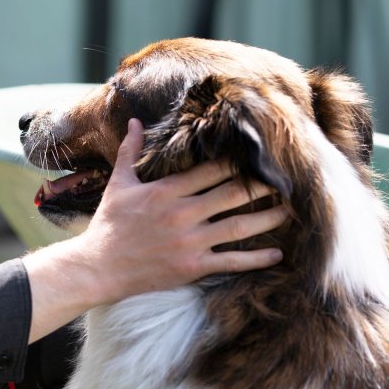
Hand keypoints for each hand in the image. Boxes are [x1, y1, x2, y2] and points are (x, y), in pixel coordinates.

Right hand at [78, 118, 284, 300]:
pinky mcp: (192, 267)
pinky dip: (256, 259)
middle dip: (262, 186)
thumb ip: (130, 151)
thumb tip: (133, 121)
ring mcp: (189, 242)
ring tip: (289, 211)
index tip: (258, 156)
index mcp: (167, 191)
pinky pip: (231, 261)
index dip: (237, 162)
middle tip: (286, 180)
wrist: (99, 266)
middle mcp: (182, 214)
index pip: (211, 170)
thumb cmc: (109, 223)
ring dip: (267, 218)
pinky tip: (277, 254)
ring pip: (238, 226)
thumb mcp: (119, 183)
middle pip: (232, 194)